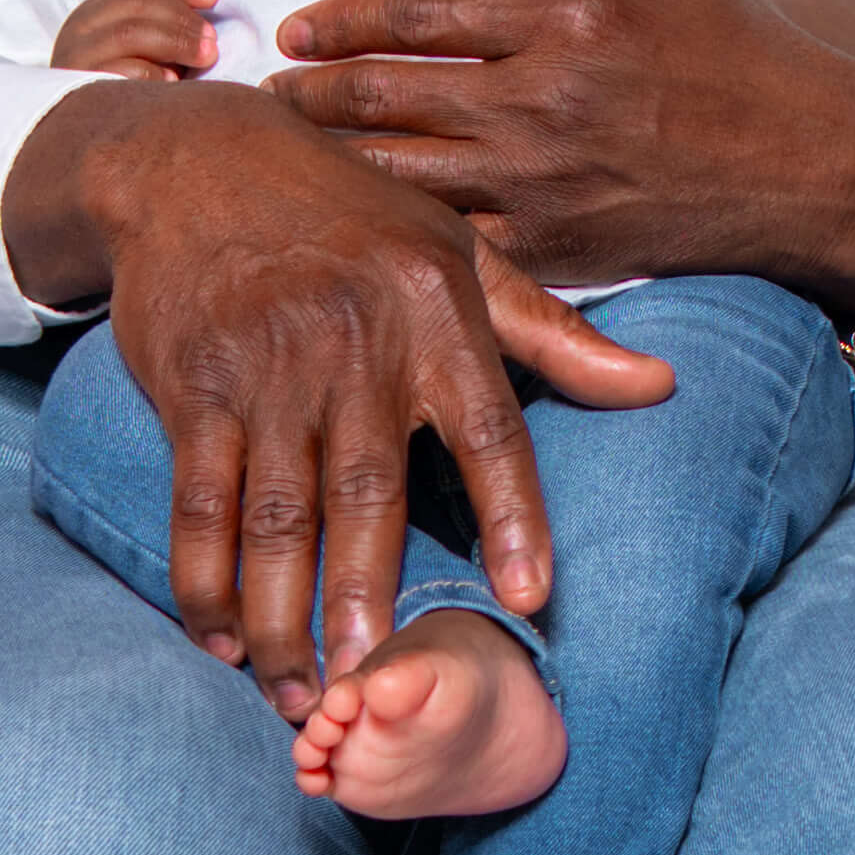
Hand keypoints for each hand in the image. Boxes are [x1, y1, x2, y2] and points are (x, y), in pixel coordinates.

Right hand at [0, 78, 668, 707]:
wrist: (202, 157)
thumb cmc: (353, 214)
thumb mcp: (462, 253)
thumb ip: (554, 336)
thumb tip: (661, 385)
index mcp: (437, 317)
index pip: (489, 430)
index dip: (512, 515)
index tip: (529, 596)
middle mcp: (354, 348)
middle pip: (366, 495)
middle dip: (365, 600)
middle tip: (372, 690)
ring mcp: (267, 370)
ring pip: (276, 517)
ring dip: (281, 616)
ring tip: (300, 696)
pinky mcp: (193, 387)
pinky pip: (199, 502)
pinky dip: (203, 578)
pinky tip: (221, 638)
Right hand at [49, 0, 216, 77]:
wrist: (75, 137)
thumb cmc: (125, 90)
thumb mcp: (142, 52)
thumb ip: (164, 29)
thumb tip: (210, 18)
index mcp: (98, 11)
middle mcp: (81, 26)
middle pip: (137, 2)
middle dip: (183, 17)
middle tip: (213, 39)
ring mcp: (76, 55)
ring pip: (129, 32)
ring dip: (176, 40)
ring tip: (206, 56)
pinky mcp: (78, 87)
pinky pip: (118, 72)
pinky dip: (151, 73)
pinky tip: (173, 82)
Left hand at [274, 0, 854, 333]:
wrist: (812, 163)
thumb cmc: (735, 46)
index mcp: (564, 17)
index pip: (414, 15)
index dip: (340, 20)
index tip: (299, 28)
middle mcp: (543, 102)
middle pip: (382, 98)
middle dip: (307, 96)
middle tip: (264, 96)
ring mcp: (544, 184)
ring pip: (398, 175)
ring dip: (330, 165)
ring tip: (287, 156)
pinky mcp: (557, 250)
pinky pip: (449, 239)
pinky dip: (394, 228)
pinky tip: (358, 219)